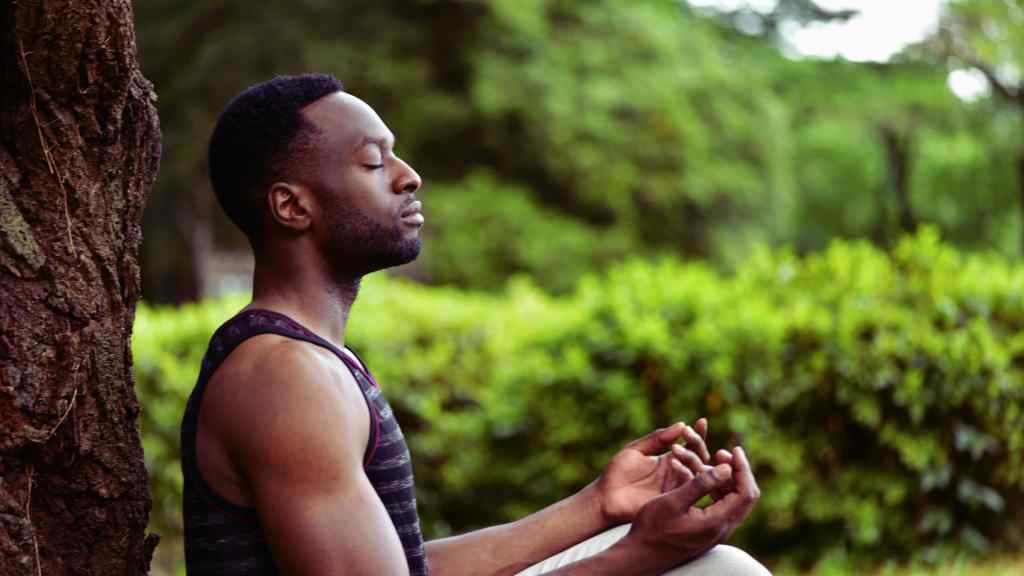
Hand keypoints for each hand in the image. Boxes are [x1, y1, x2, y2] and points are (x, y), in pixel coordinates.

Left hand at [596, 419, 711, 524]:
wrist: (605, 497)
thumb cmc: (617, 473)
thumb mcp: (636, 449)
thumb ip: (657, 438)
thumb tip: (681, 424)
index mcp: (670, 459)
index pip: (691, 445)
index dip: (698, 433)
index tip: (702, 421)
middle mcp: (677, 473)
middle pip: (699, 457)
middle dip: (697, 443)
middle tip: (687, 433)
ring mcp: (676, 486)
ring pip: (697, 471)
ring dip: (691, 457)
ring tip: (675, 448)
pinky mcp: (673, 499)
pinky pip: (687, 486)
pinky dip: (685, 473)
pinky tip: (674, 463)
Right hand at [618, 447, 760, 573]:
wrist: (641, 555)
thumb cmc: (652, 528)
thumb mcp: (673, 501)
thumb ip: (701, 485)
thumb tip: (727, 468)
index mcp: (716, 522)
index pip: (745, 493)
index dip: (743, 468)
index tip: (734, 449)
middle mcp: (722, 528)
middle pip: (746, 496)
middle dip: (738, 471)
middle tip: (723, 452)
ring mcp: (716, 531)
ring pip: (735, 501)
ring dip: (728, 479)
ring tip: (712, 461)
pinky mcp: (709, 530)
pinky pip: (724, 505)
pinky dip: (719, 488)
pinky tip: (704, 477)